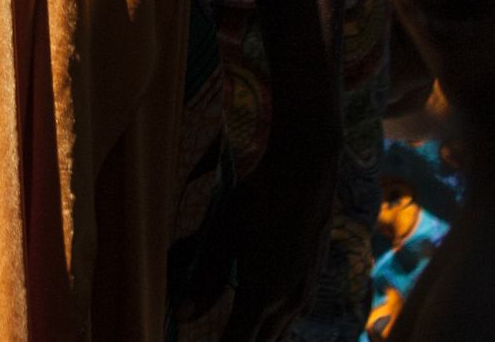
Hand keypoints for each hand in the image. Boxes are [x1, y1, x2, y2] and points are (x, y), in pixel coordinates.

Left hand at [222, 116, 337, 341]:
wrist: (305, 170)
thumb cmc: (257, 198)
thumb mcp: (222, 234)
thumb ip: (203, 279)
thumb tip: (181, 315)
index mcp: (262, 296)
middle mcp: (288, 303)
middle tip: (219, 334)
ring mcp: (305, 293)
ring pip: (279, 333)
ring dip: (258, 334)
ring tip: (237, 327)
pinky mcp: (314, 280)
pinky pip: (292, 316)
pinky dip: (274, 323)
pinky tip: (264, 310)